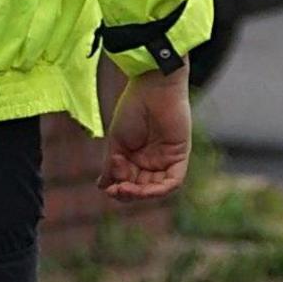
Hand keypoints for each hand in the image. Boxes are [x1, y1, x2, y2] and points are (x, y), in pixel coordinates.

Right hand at [102, 69, 191, 202]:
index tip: (108, 187)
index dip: (118, 188)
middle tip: (116, 189)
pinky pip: (174, 181)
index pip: (128, 182)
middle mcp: (152, 160)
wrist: (152, 88)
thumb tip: (103, 187)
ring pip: (157, 188)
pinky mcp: (179, 155)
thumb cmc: (132, 109)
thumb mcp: (116, 142)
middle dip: (128, 192)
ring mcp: (166, 159)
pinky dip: (160, 189)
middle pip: (142, 188)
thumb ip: (111, 166)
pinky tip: (145, 189)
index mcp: (136, 156)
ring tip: (126, 189)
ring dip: (142, 193)